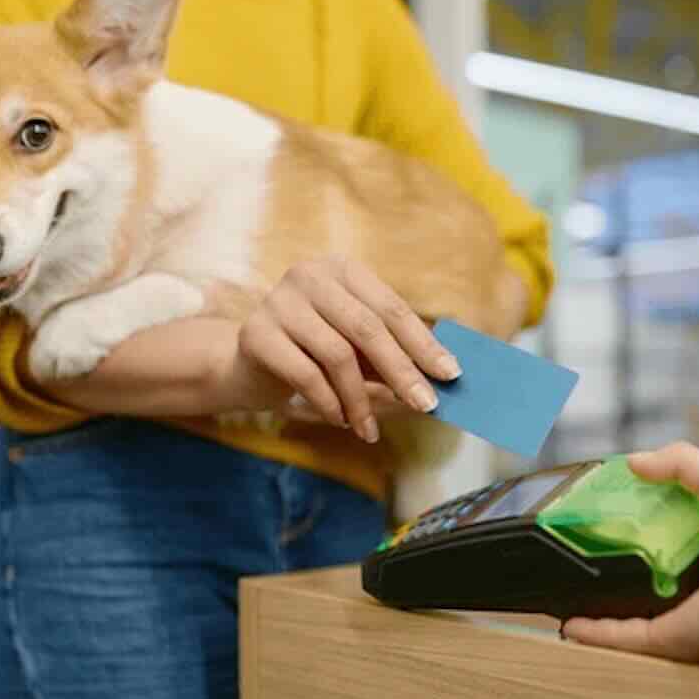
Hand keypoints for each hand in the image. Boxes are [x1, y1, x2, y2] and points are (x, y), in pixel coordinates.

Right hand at [211, 257, 461, 442]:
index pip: (391, 308)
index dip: (423, 343)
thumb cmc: (314, 353)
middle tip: (424, 405)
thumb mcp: (356, 348)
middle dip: (401, 371)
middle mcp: (309, 275)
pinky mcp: (255, 333)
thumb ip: (391, 355)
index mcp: (342, 270)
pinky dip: (329, 403)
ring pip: (337, 354)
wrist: (247, 363)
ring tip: (368, 428)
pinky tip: (340, 419)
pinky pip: (305, 374)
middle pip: (367, 328)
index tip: (450, 374)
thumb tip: (439, 379)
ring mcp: (278, 301)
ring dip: (360, 399)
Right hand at [562, 443, 698, 662]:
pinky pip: (630, 640)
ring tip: (568, 609)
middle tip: (580, 578)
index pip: (669, 566)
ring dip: (601, 624)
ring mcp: (690, 624)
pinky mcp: (678, 639)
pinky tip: (572, 627)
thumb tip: (637, 460)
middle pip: (649, 601)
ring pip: (633, 629)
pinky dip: (599, 635)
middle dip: (615, 593)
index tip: (605, 542)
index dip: (637, 555)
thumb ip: (679, 463)